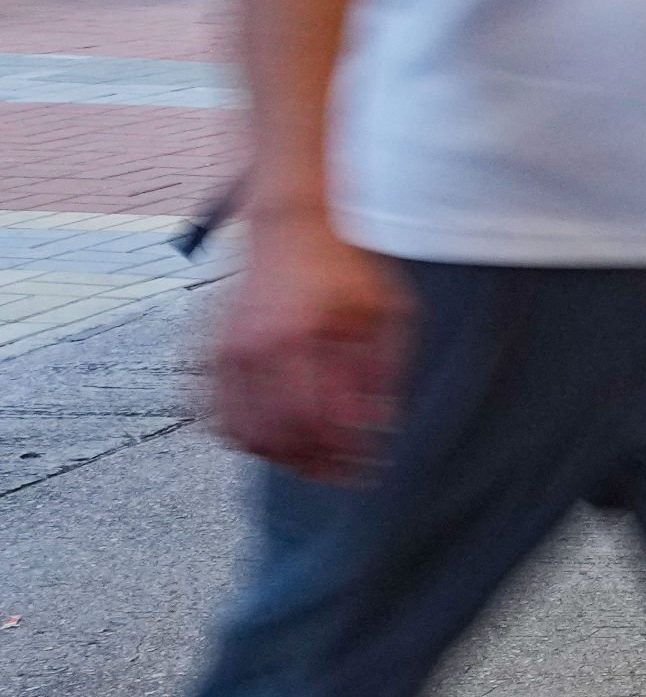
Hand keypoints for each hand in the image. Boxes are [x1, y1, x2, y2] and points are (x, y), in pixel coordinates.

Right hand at [208, 210, 407, 481]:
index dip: (341, 454)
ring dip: (276, 457)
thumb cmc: (346, 268)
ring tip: (308, 460)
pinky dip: (240, 436)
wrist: (291, 224)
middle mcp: (260, 347)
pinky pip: (214, 414)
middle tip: (336, 473)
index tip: (364, 469)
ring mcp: (228, 350)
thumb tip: (377, 426)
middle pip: (278, 437)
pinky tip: (271, 438)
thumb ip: (383, 369)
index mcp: (306, 336)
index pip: (318, 421)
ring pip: (242, 433)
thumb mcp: (384, 310)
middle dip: (310, 465)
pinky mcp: (210, 351)